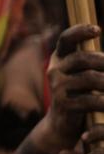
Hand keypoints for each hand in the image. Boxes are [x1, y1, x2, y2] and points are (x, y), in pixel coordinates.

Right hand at [39, 24, 103, 152]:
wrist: (62, 123)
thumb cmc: (80, 93)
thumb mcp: (83, 73)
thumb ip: (93, 61)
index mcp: (59, 58)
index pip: (66, 39)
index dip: (80, 32)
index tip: (98, 30)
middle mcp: (54, 69)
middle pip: (82, 58)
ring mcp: (57, 87)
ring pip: (90, 78)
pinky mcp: (64, 104)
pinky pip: (90, 100)